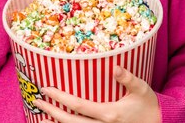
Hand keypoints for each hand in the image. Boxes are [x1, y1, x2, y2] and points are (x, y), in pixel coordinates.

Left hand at [33, 66, 160, 122]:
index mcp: (109, 114)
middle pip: (70, 122)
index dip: (60, 98)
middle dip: (51, 112)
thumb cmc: (148, 105)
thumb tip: (115, 67)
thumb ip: (128, 78)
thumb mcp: (141, 89)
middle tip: (36, 101)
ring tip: (39, 117)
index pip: (78, 106)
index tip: (46, 89)